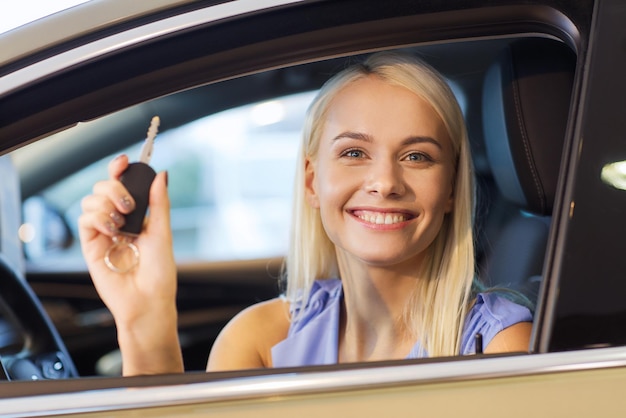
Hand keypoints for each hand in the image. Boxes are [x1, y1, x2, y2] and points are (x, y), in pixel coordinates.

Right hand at [78, 154, 181, 373]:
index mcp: (137, 216)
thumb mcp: (163, 232)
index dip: (120, 169)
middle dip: (114, 186)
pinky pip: (84, 219)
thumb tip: (162, 174)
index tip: (124, 161)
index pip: (124, 185)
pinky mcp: (91, 245)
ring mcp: (103, 232)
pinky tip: (112, 229)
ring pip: (91, 200)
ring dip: (105, 203)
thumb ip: (159, 203)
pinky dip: (97, 217)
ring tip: (122, 222)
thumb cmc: (160, 272)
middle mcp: (119, 221)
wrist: (148, 301)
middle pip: (103, 187)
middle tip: (128, 203)